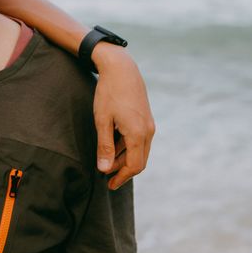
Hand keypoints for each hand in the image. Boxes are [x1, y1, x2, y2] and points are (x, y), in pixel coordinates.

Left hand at [91, 44, 153, 189]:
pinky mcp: (146, 118)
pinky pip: (139, 139)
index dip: (121, 177)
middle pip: (138, 160)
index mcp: (138, 134)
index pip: (134, 166)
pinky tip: (113, 146)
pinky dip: (127, 147)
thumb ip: (104, 146)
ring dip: (124, 159)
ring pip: (139, 150)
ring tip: (106, 162)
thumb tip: (104, 169)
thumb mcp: (102, 120)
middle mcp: (148, 131)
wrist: (121, 68)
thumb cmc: (109, 93)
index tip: (109, 184)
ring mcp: (149, 124)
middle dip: (122, 171)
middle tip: (105, 177)